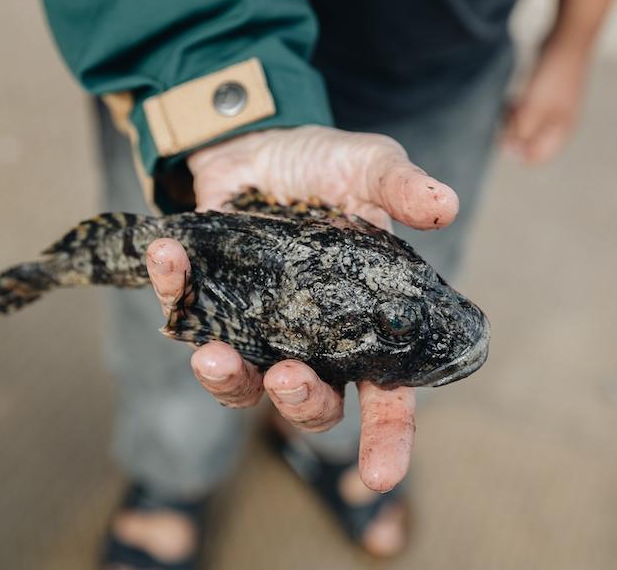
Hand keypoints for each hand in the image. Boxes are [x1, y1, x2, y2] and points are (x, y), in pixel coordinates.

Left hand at [147, 125, 458, 491]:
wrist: (260, 141)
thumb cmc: (326, 164)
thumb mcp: (369, 166)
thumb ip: (402, 188)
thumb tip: (447, 205)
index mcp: (364, 321)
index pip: (387, 393)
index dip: (388, 439)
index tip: (382, 475)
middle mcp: (312, 337)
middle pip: (310, 402)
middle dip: (298, 403)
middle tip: (285, 377)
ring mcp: (257, 325)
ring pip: (239, 384)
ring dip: (224, 379)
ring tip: (210, 353)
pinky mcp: (209, 299)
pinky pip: (185, 313)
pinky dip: (173, 289)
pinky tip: (169, 255)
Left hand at [503, 38, 589, 163]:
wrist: (569, 38)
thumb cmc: (553, 74)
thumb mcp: (534, 106)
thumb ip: (522, 131)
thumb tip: (509, 151)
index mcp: (560, 131)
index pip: (535, 157)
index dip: (517, 151)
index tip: (508, 132)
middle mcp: (559, 124)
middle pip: (529, 143)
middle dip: (514, 133)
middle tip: (510, 113)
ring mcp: (553, 109)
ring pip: (526, 127)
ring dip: (514, 121)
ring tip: (512, 104)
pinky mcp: (546, 96)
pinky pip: (527, 112)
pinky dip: (518, 109)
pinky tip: (514, 97)